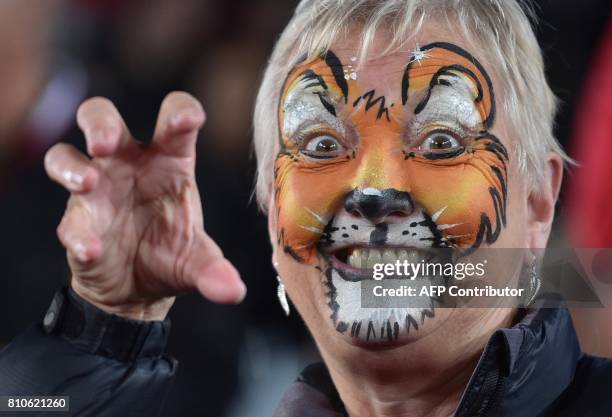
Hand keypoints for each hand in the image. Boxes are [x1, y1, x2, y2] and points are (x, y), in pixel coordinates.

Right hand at [44, 92, 245, 320]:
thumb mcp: (198, 263)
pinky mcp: (78, 221)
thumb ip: (215, 271)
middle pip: (101, 118)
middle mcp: (129, 165)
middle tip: (105, 144)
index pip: (173, 121)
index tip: (188, 119)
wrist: (138, 289)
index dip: (179, 112)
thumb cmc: (172, 254)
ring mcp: (97, 189)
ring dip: (71, 167)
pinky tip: (91, 250)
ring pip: (64, 155)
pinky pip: (69, 218)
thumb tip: (234, 291)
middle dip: (99, 124)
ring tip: (87, 185)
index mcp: (169, 161)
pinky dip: (78, 233)